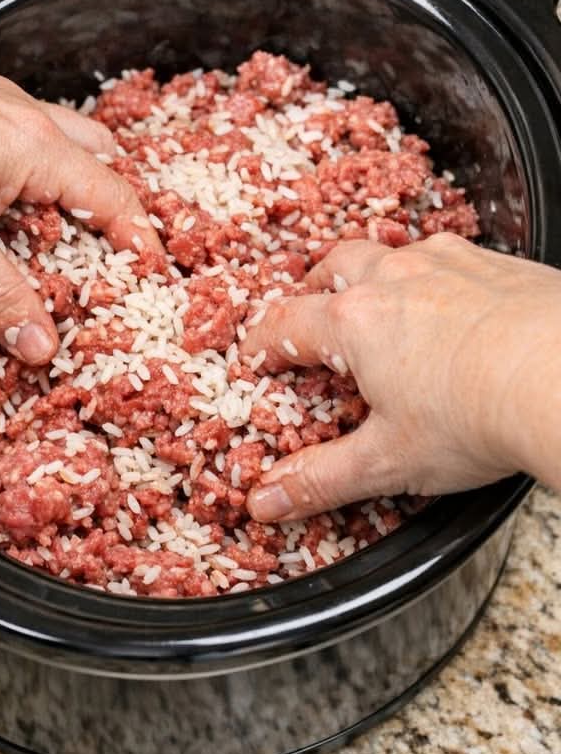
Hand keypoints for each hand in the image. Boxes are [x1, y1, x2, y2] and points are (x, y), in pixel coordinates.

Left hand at [0, 38, 161, 363]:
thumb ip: (0, 294)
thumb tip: (43, 345)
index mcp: (38, 148)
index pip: (114, 196)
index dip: (140, 238)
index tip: (153, 272)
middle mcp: (28, 115)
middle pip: (102, 155)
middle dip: (117, 201)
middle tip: (115, 249)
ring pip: (65, 135)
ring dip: (78, 174)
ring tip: (69, 220)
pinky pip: (26, 127)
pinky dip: (38, 159)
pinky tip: (8, 187)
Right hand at [239, 233, 560, 520]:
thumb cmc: (479, 416)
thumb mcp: (388, 461)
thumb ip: (321, 479)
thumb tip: (266, 500)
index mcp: (356, 323)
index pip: (287, 323)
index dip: (263, 342)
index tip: (258, 356)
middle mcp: (395, 279)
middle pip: (335, 266)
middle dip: (314, 286)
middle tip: (312, 309)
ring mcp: (448, 264)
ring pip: (393, 253)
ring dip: (375, 271)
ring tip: (379, 300)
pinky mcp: (496, 263)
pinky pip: (449, 254)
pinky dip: (434, 273)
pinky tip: (452, 301)